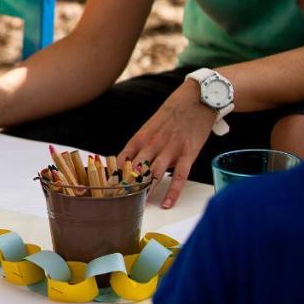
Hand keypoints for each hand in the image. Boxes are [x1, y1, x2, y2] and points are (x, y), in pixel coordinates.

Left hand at [118, 80, 213, 208]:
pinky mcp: (188, 154)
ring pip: (155, 175)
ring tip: (139, 205)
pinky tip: (166, 204)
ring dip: (146, 190)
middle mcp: (152, 145)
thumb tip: (131, 159)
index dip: (114, 175)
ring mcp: (170, 150)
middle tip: (120, 202)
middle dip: (128, 186)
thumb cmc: (173, 112)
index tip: (107, 188)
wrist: (196, 98)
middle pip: (136, 170)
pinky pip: (180, 177)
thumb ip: (142, 143)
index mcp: (140, 137)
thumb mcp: (151, 125)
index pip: (122, 159)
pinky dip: (173, 192)